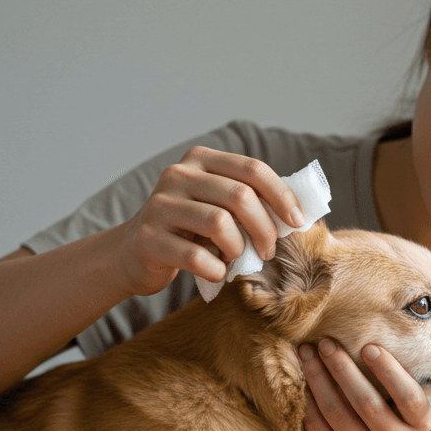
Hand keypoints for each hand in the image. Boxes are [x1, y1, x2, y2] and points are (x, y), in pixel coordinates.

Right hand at [114, 146, 305, 295]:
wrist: (134, 254)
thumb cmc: (188, 231)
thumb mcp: (216, 205)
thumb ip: (248, 200)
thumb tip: (296, 212)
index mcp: (200, 159)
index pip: (252, 169)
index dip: (281, 196)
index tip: (297, 221)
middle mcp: (177, 175)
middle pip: (240, 196)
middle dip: (264, 228)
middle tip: (268, 250)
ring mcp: (159, 205)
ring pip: (220, 223)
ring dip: (239, 248)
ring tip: (237, 259)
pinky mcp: (148, 238)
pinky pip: (196, 257)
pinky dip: (216, 269)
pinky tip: (215, 272)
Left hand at [300, 338, 430, 430]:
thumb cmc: (393, 414)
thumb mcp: (404, 400)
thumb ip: (393, 377)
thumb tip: (359, 337)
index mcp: (420, 424)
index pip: (408, 397)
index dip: (389, 371)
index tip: (368, 346)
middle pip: (367, 404)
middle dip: (343, 369)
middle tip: (327, 343)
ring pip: (338, 415)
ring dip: (319, 381)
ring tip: (307, 356)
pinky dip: (308, 404)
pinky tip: (301, 383)